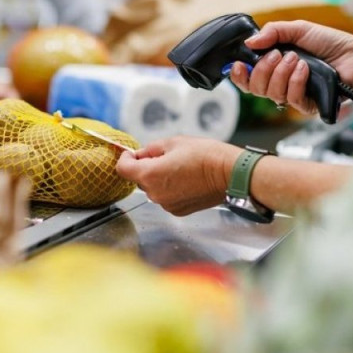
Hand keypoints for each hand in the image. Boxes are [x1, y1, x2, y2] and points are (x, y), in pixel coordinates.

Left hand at [116, 137, 243, 215]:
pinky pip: (166, 197)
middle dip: (146, 167)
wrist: (229, 174)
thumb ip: (151, 149)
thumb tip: (140, 154)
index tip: (132, 154)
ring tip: (180, 168)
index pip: (122, 169)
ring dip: (159, 179)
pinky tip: (186, 180)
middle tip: (164, 157)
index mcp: (150, 174)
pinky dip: (170, 189)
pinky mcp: (178, 210)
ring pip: (153, 189)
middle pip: (139, 179)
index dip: (126, 158)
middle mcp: (155, 194)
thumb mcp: (174, 142)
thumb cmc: (205, 155)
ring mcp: (166, 204)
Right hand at [230, 20, 352, 115]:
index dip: (239, 75)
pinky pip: (291, 99)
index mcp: (275, 66)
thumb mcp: (298, 29)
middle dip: (262, 69)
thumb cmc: (331, 43)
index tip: (238, 65)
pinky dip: (296, 81)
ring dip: (281, 73)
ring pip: (271, 94)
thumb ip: (272, 32)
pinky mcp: (307, 105)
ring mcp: (294, 95)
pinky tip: (305, 69)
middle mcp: (281, 83)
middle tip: (277, 55)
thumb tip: (249, 42)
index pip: (248, 78)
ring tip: (297, 59)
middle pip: (255, 88)